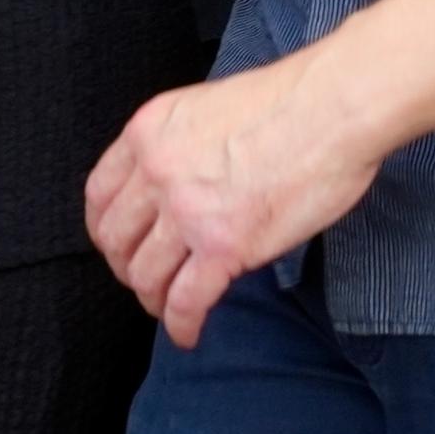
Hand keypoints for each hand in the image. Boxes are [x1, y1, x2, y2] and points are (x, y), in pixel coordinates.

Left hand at [86, 57, 390, 347]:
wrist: (335, 107)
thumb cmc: (292, 100)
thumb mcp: (207, 106)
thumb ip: (182, 143)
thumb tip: (185, 180)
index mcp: (149, 132)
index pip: (99, 195)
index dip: (106, 229)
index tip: (120, 243)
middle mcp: (157, 173)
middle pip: (116, 240)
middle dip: (127, 267)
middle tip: (148, 278)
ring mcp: (188, 213)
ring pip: (145, 275)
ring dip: (154, 299)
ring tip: (170, 307)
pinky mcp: (224, 247)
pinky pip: (186, 301)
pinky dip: (182, 325)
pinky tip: (189, 333)